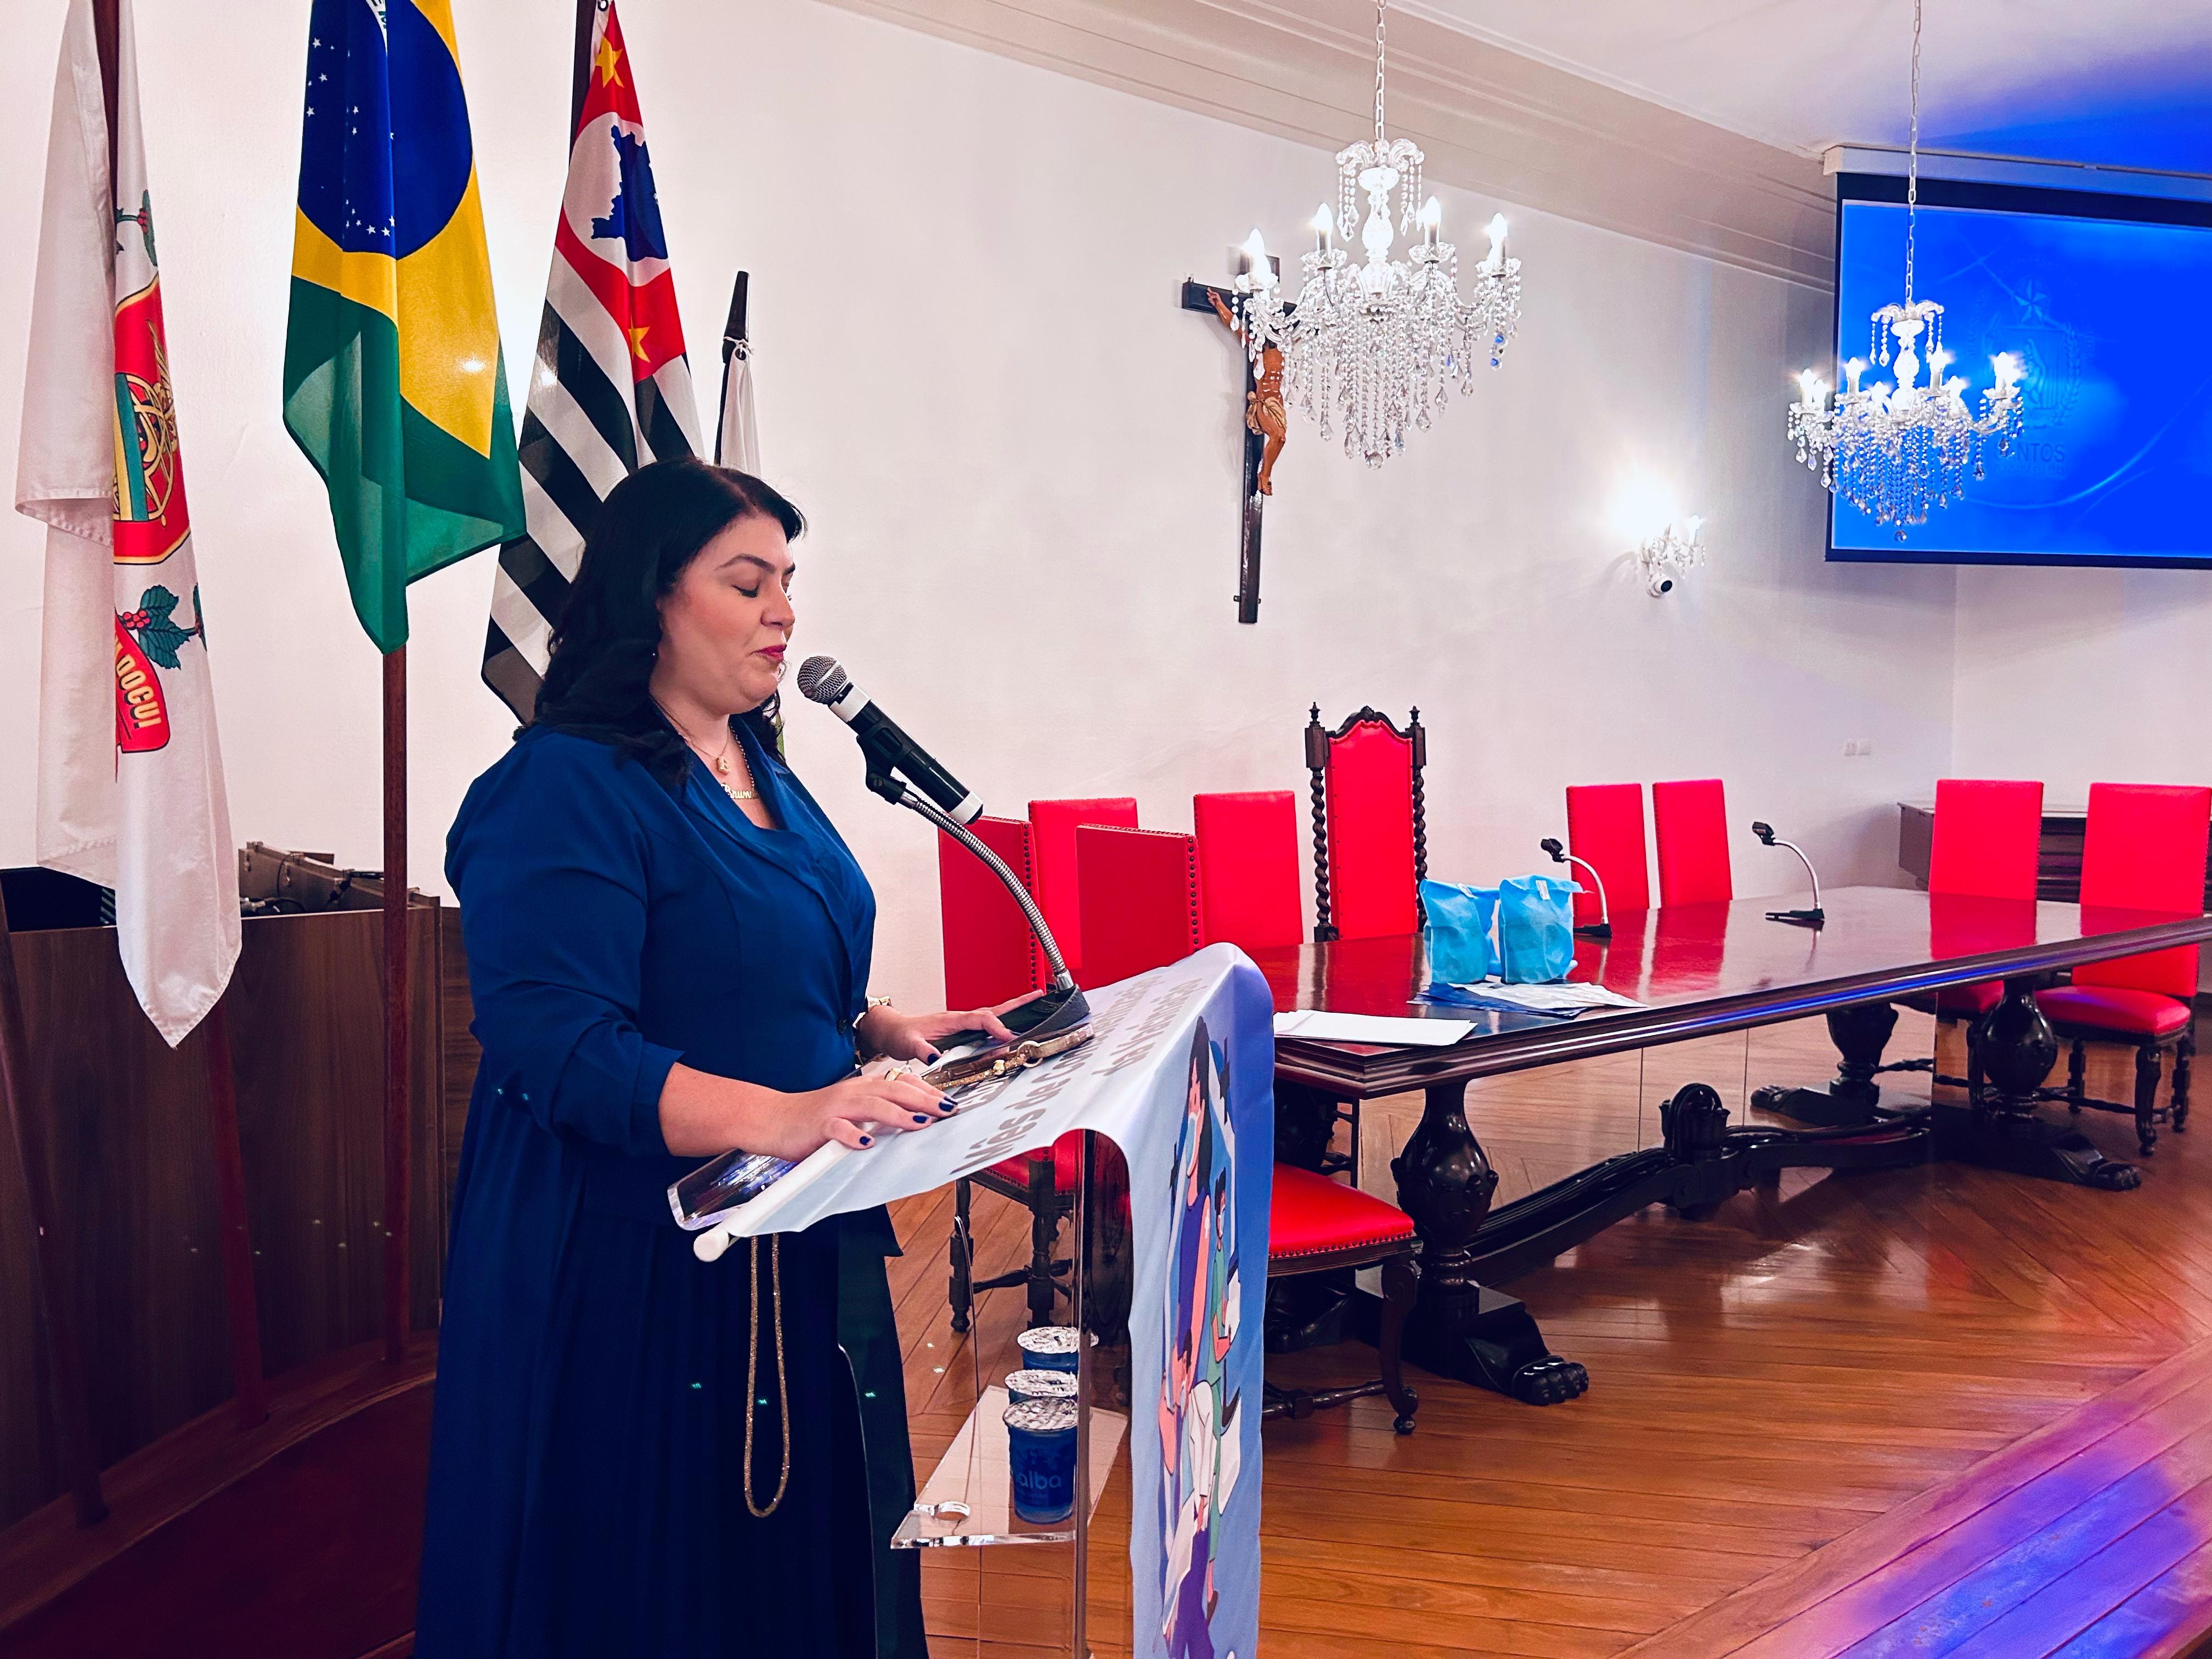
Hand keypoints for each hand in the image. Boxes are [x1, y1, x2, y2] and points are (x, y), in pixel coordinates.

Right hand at [782, 1065, 957, 1155]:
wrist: (775, 1119)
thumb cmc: (816, 1118)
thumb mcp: (852, 1110)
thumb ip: (879, 1113)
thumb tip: (915, 1120)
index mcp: (863, 1087)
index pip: (901, 1082)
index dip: (927, 1091)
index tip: (950, 1102)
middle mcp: (852, 1092)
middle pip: (893, 1089)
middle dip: (923, 1100)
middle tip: (947, 1110)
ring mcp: (836, 1107)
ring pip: (871, 1105)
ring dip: (898, 1114)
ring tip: (921, 1123)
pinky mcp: (819, 1125)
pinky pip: (837, 1128)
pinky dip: (853, 1134)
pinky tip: (867, 1143)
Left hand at [860, 991, 1044, 1063]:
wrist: (891, 1030)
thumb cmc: (900, 1035)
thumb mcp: (908, 1044)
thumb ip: (921, 1050)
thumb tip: (933, 1058)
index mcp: (951, 1020)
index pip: (980, 1018)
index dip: (995, 1026)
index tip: (1007, 1036)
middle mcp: (960, 1019)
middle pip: (994, 1010)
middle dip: (1017, 1004)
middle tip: (1039, 998)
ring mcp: (962, 1024)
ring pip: (993, 1015)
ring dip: (1014, 1011)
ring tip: (1035, 1006)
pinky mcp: (961, 1030)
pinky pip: (986, 1024)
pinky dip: (1002, 1023)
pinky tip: (1010, 1028)